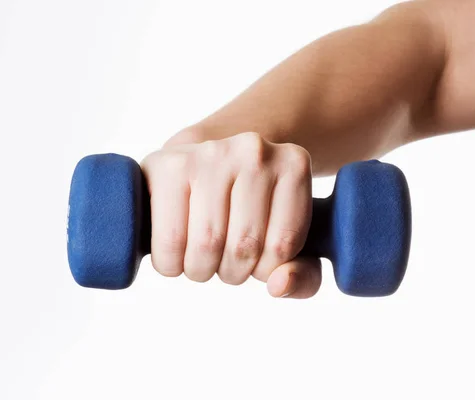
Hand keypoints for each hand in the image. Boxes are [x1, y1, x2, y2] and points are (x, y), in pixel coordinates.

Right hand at [141, 132, 320, 297]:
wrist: (197, 169)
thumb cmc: (246, 211)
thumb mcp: (285, 240)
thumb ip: (304, 276)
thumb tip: (278, 286)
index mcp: (293, 165)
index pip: (283, 246)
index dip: (264, 269)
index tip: (255, 258)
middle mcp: (254, 151)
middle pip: (244, 245)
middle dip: (231, 271)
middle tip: (223, 260)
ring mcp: (210, 154)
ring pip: (207, 245)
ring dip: (200, 270)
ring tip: (200, 257)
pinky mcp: (171, 165)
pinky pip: (171, 240)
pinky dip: (170, 264)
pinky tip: (174, 253)